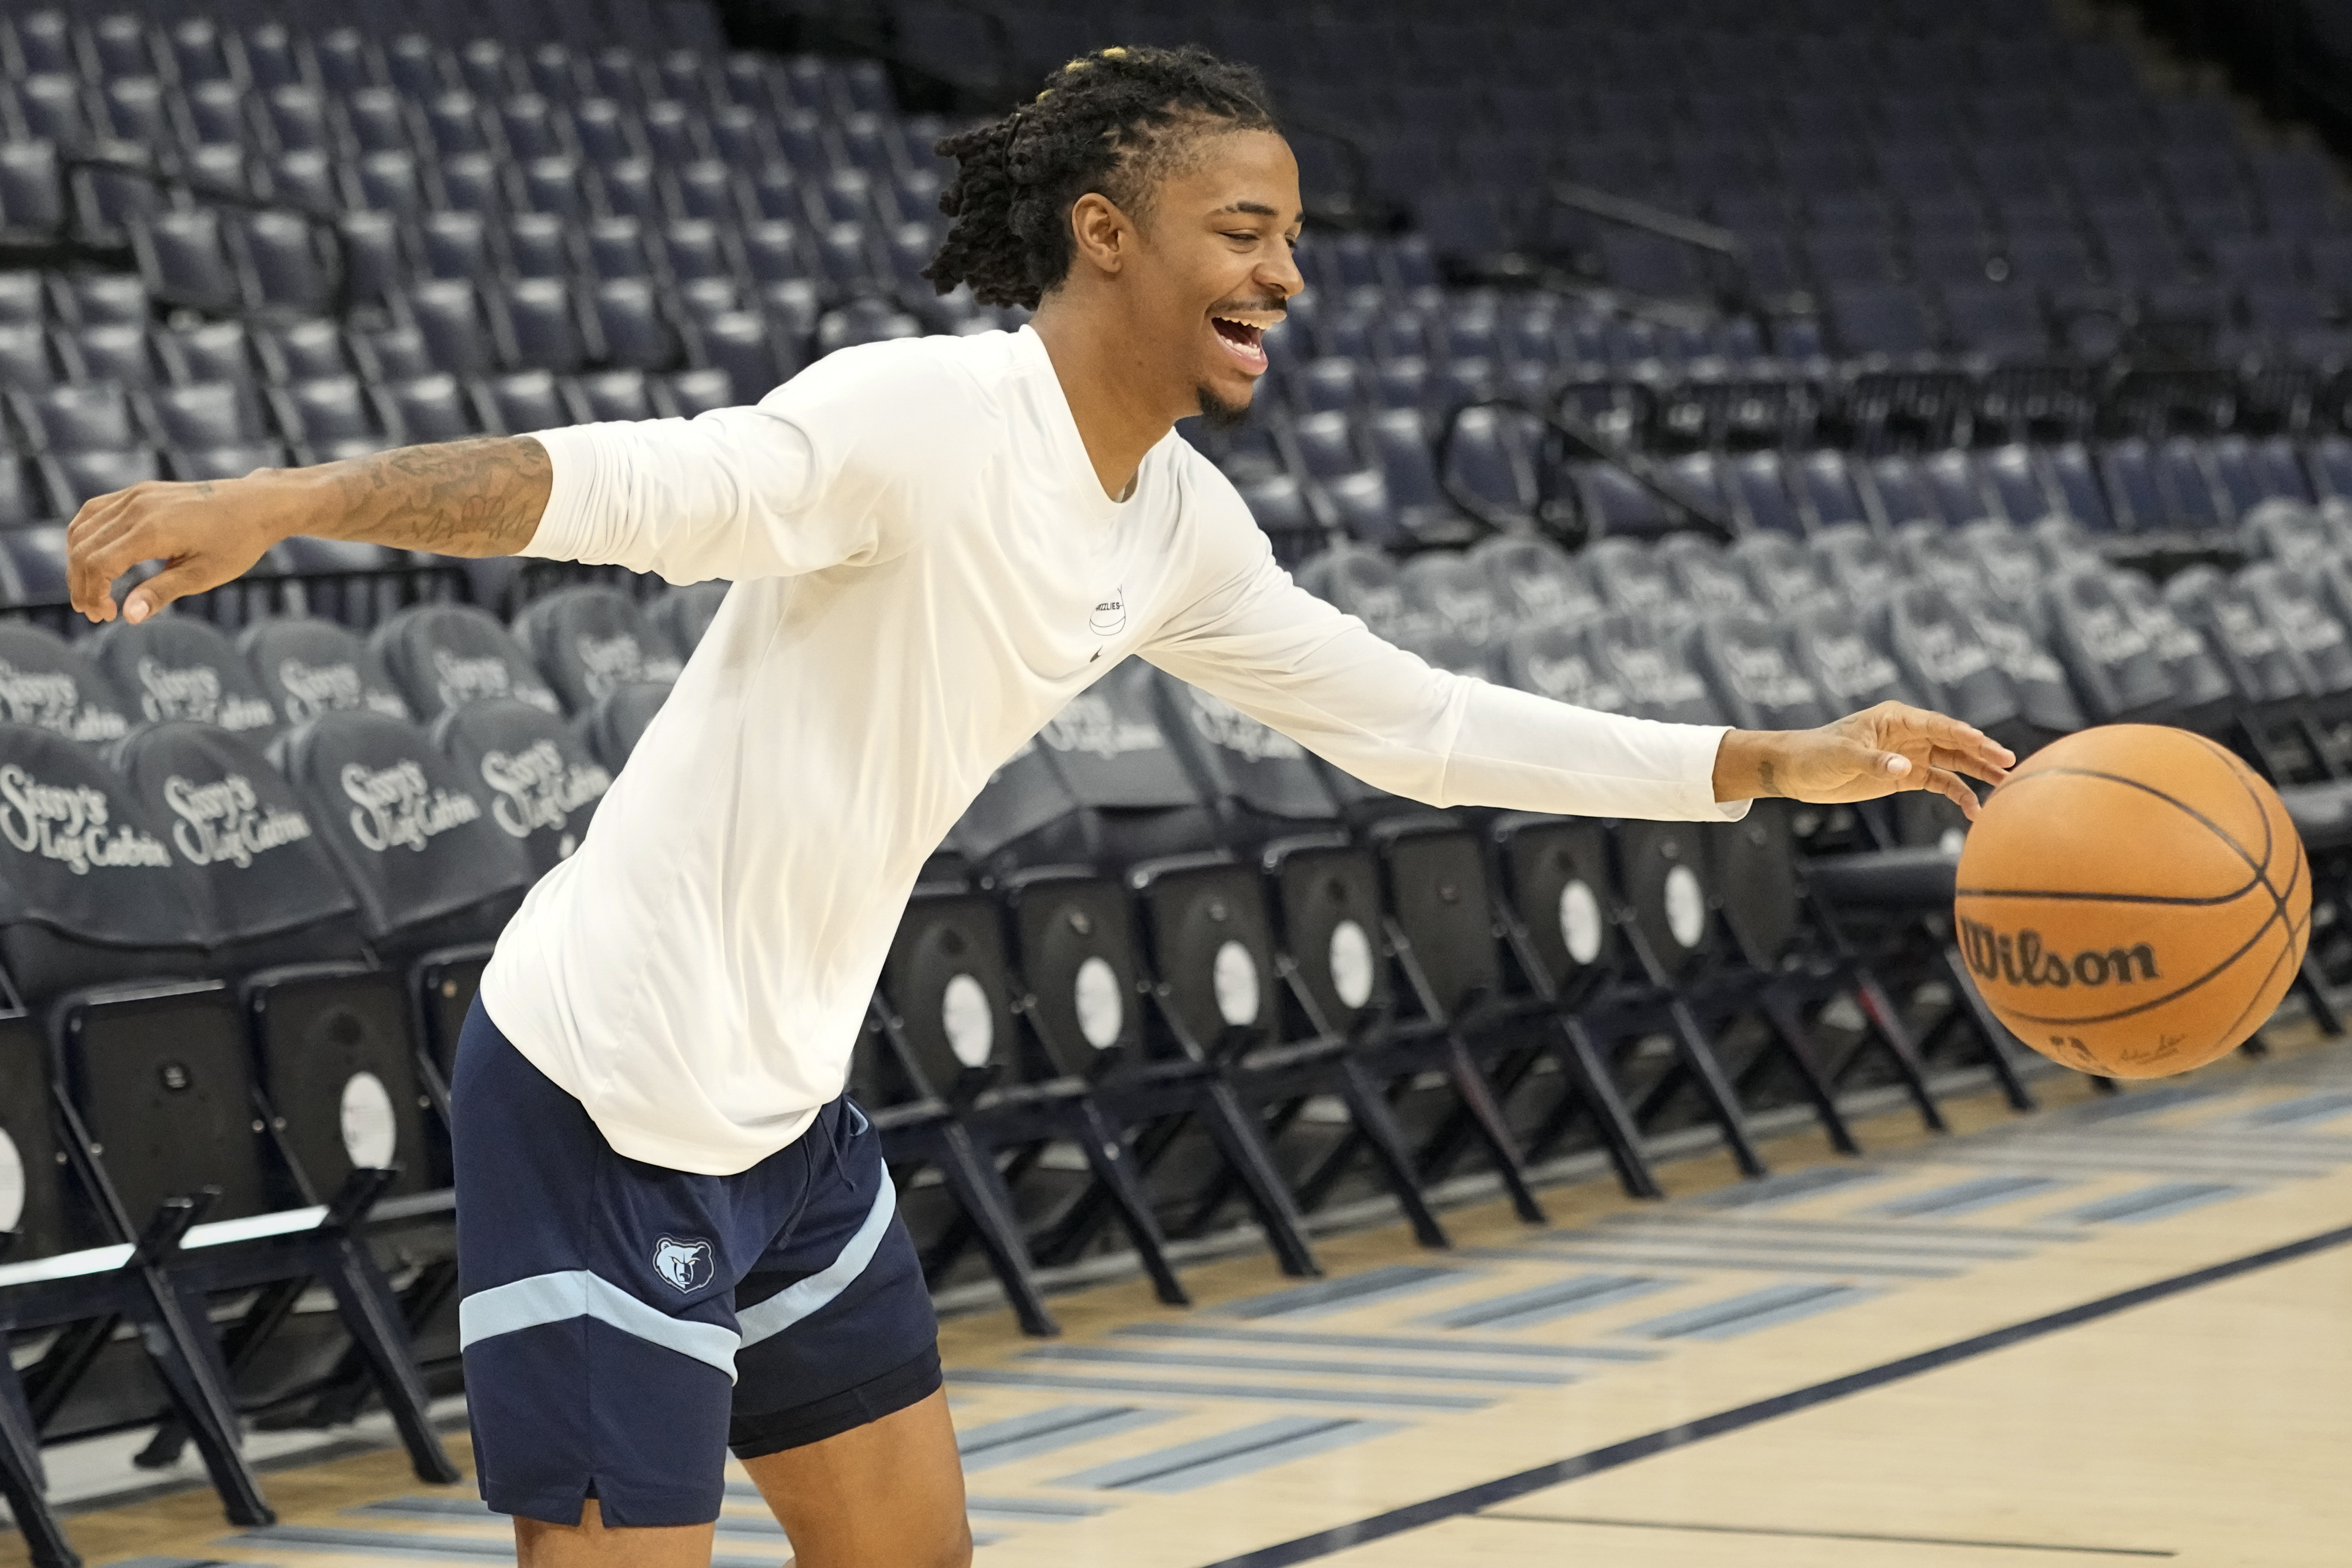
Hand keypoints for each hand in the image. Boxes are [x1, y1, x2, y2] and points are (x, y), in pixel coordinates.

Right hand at [67, 471, 298, 625]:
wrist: (257, 504)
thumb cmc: (237, 542)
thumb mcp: (204, 575)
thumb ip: (161, 593)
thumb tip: (129, 616)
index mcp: (152, 530)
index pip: (98, 564)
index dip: (93, 594)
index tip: (106, 616)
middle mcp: (137, 507)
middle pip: (84, 548)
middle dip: (81, 584)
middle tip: (95, 613)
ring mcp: (136, 495)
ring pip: (83, 528)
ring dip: (78, 561)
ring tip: (91, 591)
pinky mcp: (139, 491)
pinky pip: (95, 511)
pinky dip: (85, 536)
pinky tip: (91, 558)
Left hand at [1713, 702, 2015, 820]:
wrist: (1796, 770)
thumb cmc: (1815, 754)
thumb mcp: (1842, 756)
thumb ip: (1875, 762)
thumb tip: (1904, 769)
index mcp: (1896, 719)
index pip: (1937, 725)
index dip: (1962, 734)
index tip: (1986, 744)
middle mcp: (1908, 734)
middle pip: (1953, 742)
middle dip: (1981, 752)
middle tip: (2010, 763)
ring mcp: (1909, 755)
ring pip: (1953, 762)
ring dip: (1977, 773)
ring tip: (2006, 785)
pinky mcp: (1905, 777)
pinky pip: (1939, 783)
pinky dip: (1957, 795)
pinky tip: (1973, 811)